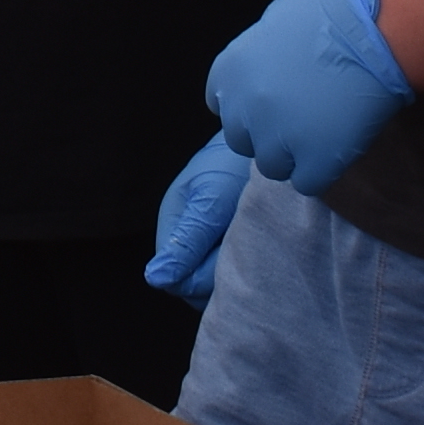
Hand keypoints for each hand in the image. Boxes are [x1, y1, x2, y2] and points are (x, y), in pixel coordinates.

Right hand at [145, 136, 250, 300]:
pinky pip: (236, 267)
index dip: (203, 280)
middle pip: (198, 283)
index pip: (178, 281)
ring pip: (219, 277)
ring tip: (256, 237)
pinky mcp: (232, 240)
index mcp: (174, 224)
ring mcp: (211, 239)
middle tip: (245, 243)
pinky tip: (262, 241)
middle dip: (223, 272)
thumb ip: (187, 240)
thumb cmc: (237, 164)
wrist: (269, 140)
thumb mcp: (211, 202)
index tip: (228, 256)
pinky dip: (251, 260)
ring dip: (239, 265)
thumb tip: (154, 278)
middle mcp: (189, 237)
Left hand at [203, 0, 412, 186]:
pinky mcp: (313, 163)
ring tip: (322, 131)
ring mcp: (278, 140)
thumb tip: (262, 75)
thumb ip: (258, 58)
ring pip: (272, 166)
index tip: (273, 101)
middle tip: (300, 118)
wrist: (378, 31)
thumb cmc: (333, 12)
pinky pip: (307, 182)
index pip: (222, 104)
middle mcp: (245, 109)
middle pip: (242, 140)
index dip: (249, 106)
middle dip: (266, 132)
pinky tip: (337, 145)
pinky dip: (321, 169)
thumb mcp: (276, 22)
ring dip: (293, 154)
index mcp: (231, 70)